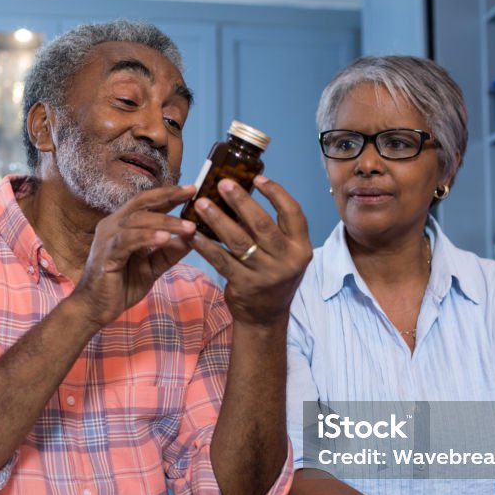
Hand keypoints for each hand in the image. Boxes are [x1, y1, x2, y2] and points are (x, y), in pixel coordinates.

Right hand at [72, 185, 196, 328]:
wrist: (95, 309)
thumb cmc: (120, 286)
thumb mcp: (152, 267)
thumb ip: (169, 252)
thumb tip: (194, 238)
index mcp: (123, 225)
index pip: (147, 203)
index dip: (169, 194)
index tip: (192, 189)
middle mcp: (113, 225)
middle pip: (142, 203)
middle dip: (168, 196)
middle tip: (192, 193)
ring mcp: (107, 238)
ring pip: (138, 220)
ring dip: (166, 222)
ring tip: (189, 227)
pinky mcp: (106, 254)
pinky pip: (128, 241)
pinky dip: (147, 238)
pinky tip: (165, 238)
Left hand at [189, 176, 311, 325]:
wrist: (266, 316)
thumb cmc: (274, 275)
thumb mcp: (285, 253)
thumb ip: (274, 228)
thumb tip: (244, 191)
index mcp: (301, 247)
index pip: (293, 213)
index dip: (276, 193)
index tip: (257, 178)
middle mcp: (287, 261)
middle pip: (262, 224)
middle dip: (241, 201)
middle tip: (223, 183)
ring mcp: (265, 275)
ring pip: (238, 240)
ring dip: (218, 219)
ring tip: (201, 203)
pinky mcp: (243, 285)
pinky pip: (221, 259)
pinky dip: (205, 244)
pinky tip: (193, 233)